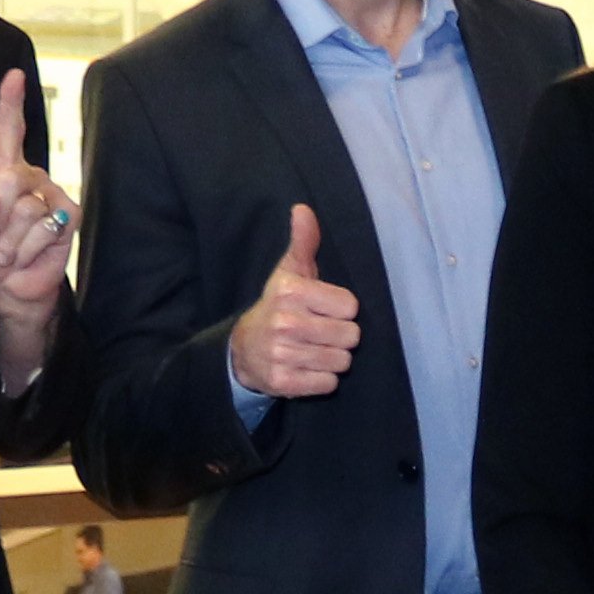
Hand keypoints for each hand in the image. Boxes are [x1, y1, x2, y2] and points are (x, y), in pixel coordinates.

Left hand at [0, 68, 73, 376]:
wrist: (14, 287)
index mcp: (3, 173)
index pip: (8, 133)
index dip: (10, 104)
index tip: (13, 76)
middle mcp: (31, 177)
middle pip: (9, 182)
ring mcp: (53, 194)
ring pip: (26, 211)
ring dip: (12, 243)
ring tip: (13, 252)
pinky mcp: (71, 216)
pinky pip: (44, 229)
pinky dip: (29, 250)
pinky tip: (30, 255)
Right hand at [228, 201, 358, 401]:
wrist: (243, 350)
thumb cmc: (278, 306)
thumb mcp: (289, 272)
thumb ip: (304, 241)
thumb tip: (302, 209)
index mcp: (291, 292)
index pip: (351, 307)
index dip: (342, 310)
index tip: (324, 310)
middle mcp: (285, 322)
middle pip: (350, 336)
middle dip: (341, 337)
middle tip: (320, 333)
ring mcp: (282, 354)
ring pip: (341, 362)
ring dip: (332, 359)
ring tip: (313, 350)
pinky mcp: (282, 382)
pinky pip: (327, 384)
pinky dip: (321, 379)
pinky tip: (306, 368)